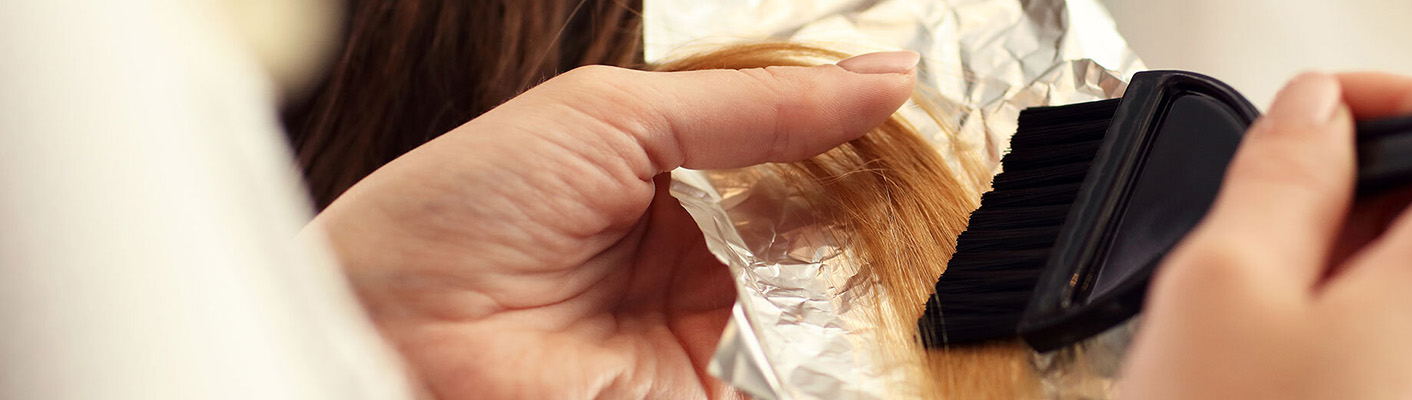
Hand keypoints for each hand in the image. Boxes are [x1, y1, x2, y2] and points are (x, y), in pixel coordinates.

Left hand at [304, 52, 920, 398]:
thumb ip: (755, 104)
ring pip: (821, 303)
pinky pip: (798, 375)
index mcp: (664, 172)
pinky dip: (837, 351)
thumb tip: (879, 77)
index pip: (788, 149)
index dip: (848, 133)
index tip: (915, 111)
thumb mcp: (613, 117)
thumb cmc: (456, 211)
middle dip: (870, 203)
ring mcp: (697, 329)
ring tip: (910, 232)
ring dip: (862, 273)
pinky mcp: (701, 394)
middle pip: (816, 227)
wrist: (385, 332)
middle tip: (930, 175)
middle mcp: (687, 252)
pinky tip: (867, 311)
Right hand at [1119, 72, 1411, 399]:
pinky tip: (1268, 375)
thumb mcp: (1222, 292)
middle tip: (1255, 228)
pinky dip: (1345, 336)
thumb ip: (1278, 177)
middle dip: (1353, 194)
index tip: (1324, 114)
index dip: (1408, 96)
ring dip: (1340, 273)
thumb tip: (1313, 113)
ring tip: (1249, 324)